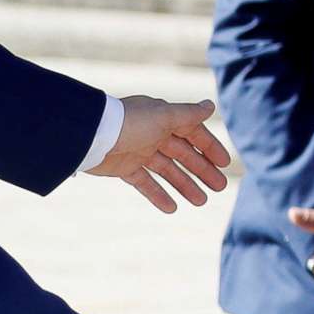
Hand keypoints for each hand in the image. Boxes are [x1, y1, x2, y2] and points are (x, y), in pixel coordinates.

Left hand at [88, 98, 232, 212]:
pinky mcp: (125, 169)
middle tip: (220, 186)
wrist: (89, 136)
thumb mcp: (164, 116)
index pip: (194, 134)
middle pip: (185, 155)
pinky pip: (146, 184)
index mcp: (165, 119)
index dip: (210, 148)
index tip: (225, 163)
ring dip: (185, 185)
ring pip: (169, 171)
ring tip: (201, 201)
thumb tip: (211, 106)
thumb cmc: (129, 122)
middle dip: (203, 170)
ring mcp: (140, 153)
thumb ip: (189, 114)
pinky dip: (158, 195)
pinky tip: (172, 208)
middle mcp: (154, 135)